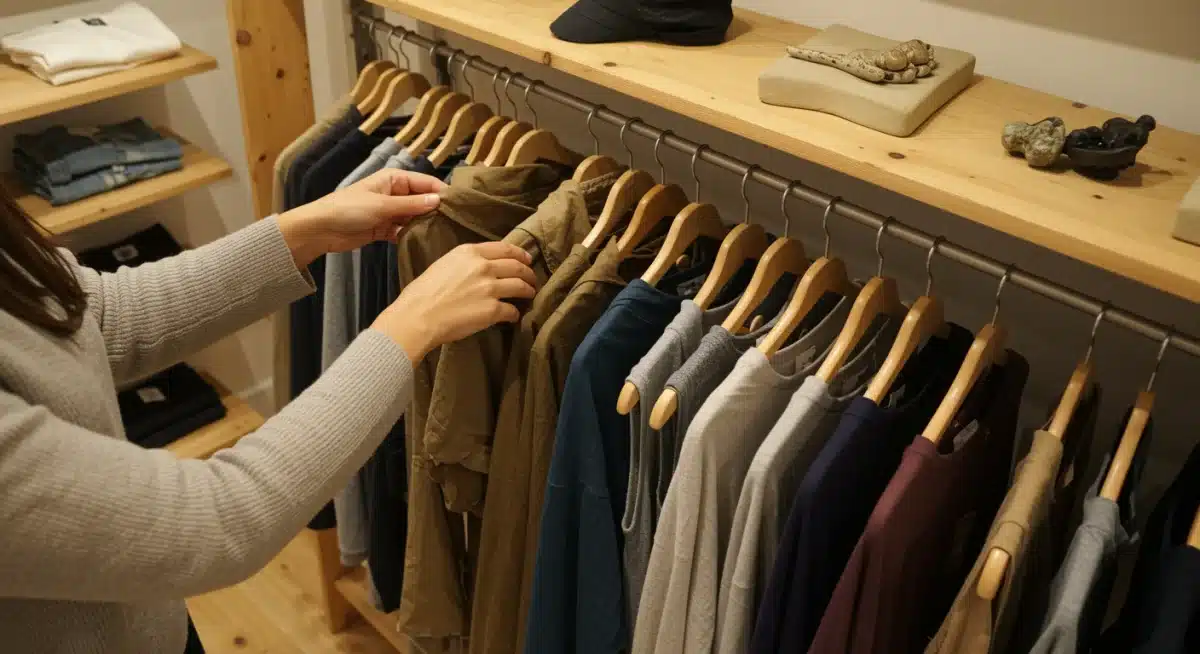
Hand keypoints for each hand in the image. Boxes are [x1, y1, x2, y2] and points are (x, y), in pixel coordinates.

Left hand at [276, 169, 445, 267]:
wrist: (321, 230)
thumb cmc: (349, 209)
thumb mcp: (383, 205)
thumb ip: (412, 204)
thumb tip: (439, 201)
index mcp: (393, 179)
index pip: (425, 182)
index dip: (441, 192)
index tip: (459, 204)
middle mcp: (394, 193)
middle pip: (422, 200)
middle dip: (436, 210)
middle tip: (456, 223)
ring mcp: (390, 212)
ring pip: (415, 216)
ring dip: (425, 224)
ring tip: (445, 234)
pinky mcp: (385, 229)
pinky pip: (405, 230)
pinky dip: (413, 235)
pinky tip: (426, 242)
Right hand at [372, 242, 537, 362]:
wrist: (417, 316)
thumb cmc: (421, 293)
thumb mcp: (443, 264)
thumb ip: (464, 263)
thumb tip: (479, 268)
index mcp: (469, 252)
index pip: (504, 248)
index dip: (519, 254)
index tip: (526, 259)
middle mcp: (483, 267)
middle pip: (517, 266)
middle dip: (528, 272)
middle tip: (532, 278)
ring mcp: (490, 288)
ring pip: (520, 286)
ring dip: (528, 291)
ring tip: (529, 295)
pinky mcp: (492, 310)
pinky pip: (512, 311)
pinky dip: (515, 314)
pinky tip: (513, 317)